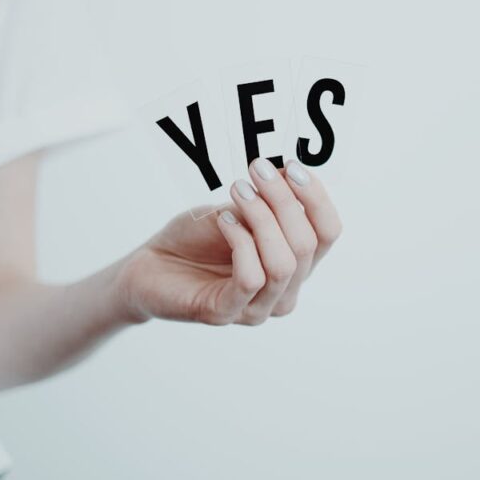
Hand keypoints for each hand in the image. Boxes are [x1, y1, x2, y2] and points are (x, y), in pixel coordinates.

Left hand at [118, 158, 341, 325]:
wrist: (150, 264)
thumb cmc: (196, 238)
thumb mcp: (237, 209)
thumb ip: (266, 199)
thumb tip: (289, 171)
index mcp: (296, 264)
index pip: (328, 232)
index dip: (316, 197)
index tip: (291, 166)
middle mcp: (285, 290)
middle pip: (307, 244)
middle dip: (283, 200)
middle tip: (256, 169)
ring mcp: (258, 307)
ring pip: (283, 263)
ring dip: (262, 218)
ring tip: (238, 191)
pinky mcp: (227, 313)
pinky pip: (251, 277)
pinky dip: (240, 241)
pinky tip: (223, 221)